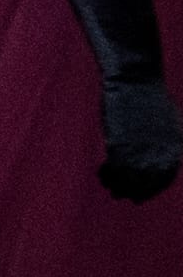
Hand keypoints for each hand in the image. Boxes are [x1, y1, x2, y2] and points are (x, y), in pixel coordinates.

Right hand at [106, 77, 182, 203]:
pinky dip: (107, 175)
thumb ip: (171, 144)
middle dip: (133, 192)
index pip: (165, 180)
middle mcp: (159, 153)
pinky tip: (102, 170)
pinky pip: (113, 171)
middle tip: (120, 193)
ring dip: (117, 186)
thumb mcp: (173, 123)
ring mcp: (139, 150)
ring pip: (129, 182)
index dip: (150, 190)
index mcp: (174, 148)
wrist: (135, 82)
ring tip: (110, 184)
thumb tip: (167, 159)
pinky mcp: (119, 146)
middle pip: (146, 185)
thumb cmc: (152, 98)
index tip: (139, 194)